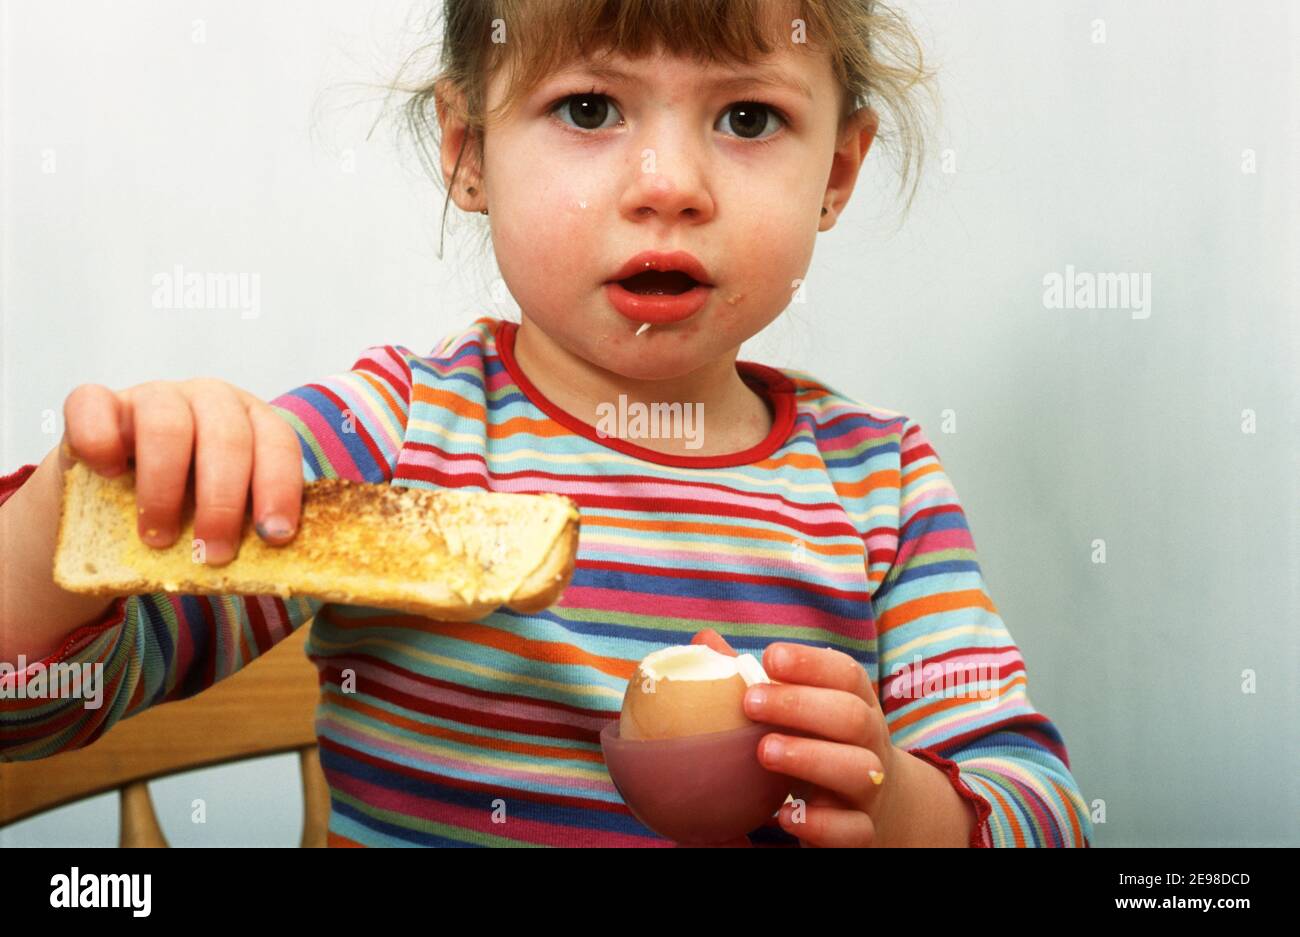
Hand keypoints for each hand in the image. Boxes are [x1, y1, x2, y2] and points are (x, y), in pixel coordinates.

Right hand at [59, 378, 303, 564]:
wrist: (114, 493)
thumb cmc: (187, 507)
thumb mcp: (225, 513)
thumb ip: (248, 526)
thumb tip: (273, 567)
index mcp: (253, 421)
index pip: (277, 443)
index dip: (279, 488)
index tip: (274, 536)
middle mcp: (209, 399)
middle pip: (227, 438)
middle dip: (223, 503)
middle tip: (213, 553)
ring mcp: (153, 395)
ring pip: (166, 425)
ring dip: (164, 489)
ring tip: (159, 539)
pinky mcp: (95, 402)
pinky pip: (92, 406)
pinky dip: (101, 442)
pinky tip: (109, 476)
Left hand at [690, 629, 900, 847]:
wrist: (868, 806)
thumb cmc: (817, 743)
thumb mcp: (797, 711)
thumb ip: (755, 678)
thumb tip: (704, 640)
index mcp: (855, 703)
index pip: (846, 674)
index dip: (812, 663)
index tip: (769, 657)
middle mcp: (869, 742)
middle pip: (852, 717)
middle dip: (801, 705)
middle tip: (751, 702)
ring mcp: (869, 789)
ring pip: (859, 770)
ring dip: (811, 758)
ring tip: (764, 752)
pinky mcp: (862, 831)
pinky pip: (854, 830)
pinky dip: (822, 824)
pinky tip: (785, 816)